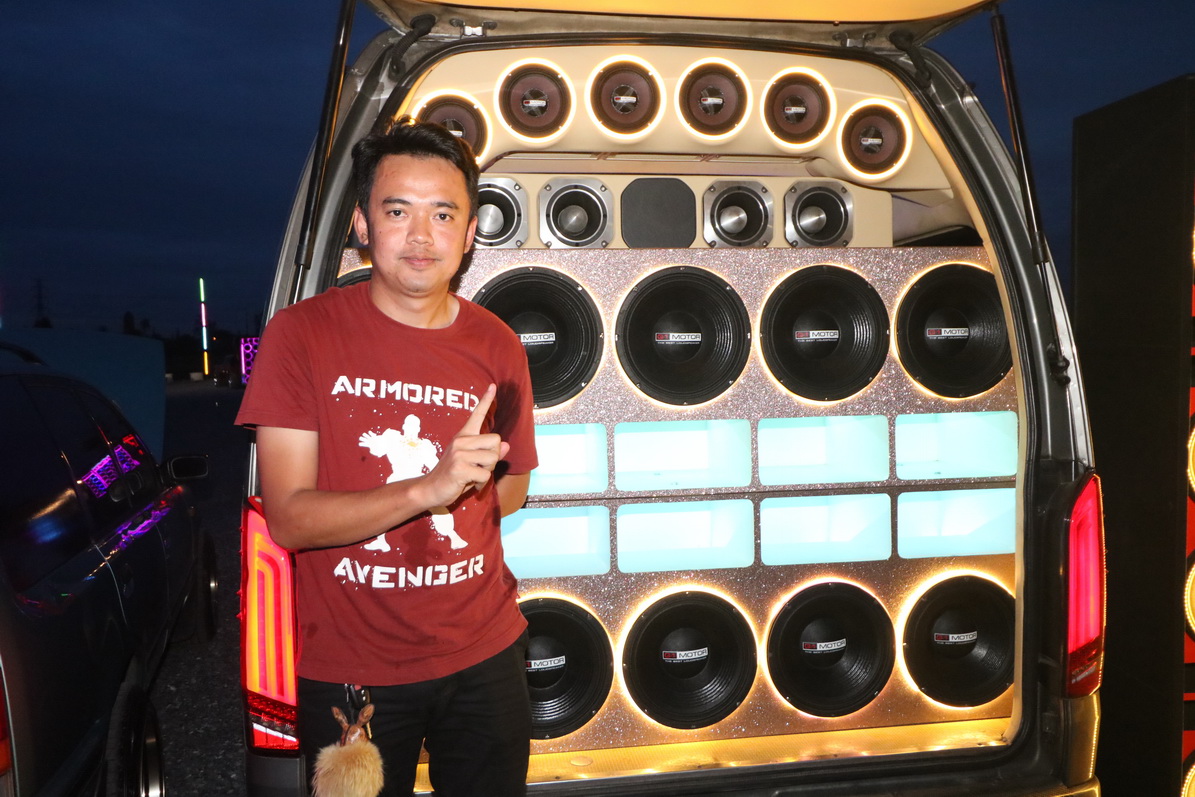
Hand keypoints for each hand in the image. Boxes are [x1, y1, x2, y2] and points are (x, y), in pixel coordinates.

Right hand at [419, 384, 508, 507]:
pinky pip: (485, 474)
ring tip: (473, 475)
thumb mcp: (473, 462)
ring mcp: (459, 453)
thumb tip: (507, 445)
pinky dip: (482, 484)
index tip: (493, 386)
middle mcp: (461, 441)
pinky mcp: (460, 467)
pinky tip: (470, 483)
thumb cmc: (454, 476)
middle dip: (493, 457)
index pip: (477, 415)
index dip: (486, 401)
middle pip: (496, 441)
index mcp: (464, 436)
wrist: (431, 489)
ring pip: (492, 458)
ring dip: (488, 471)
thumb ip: (489, 453)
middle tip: (479, 467)